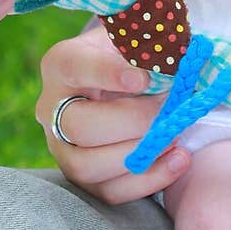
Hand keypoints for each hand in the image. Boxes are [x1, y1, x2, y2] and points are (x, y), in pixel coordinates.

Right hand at [35, 25, 191, 203]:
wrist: (128, 78)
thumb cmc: (133, 53)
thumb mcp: (136, 39)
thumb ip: (149, 46)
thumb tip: (177, 63)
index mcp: (62, 64)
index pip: (76, 67)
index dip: (108, 74)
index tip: (144, 79)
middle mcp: (52, 108)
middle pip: (78, 126)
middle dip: (130, 122)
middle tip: (166, 112)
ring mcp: (62, 147)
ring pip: (86, 166)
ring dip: (137, 154)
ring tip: (174, 136)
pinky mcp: (83, 177)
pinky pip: (108, 191)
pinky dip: (147, 179)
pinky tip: (178, 160)